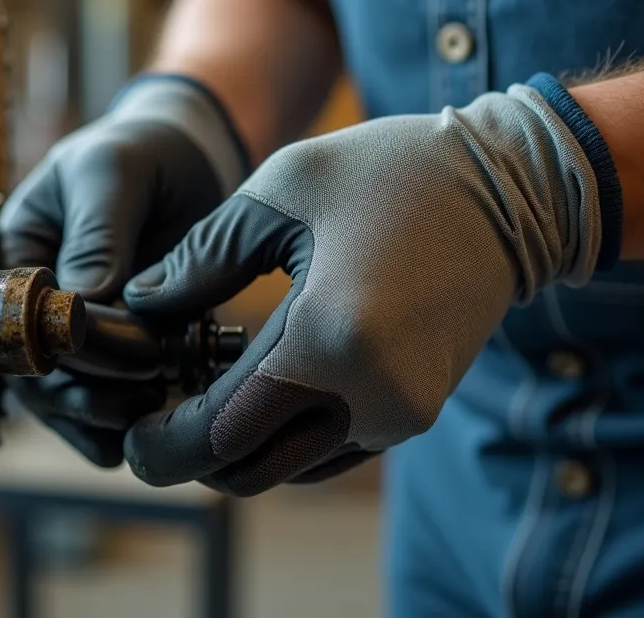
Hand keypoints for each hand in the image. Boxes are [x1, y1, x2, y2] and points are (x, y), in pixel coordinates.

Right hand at [0, 75, 246, 465]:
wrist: (193, 158)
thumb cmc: (139, 151)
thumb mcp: (110, 173)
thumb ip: (97, 235)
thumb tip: (82, 304)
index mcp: (19, 258)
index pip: (12, 321)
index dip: (46, 345)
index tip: (93, 346)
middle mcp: (41, 306)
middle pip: (37, 376)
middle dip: (80, 394)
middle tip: (135, 390)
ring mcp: (83, 335)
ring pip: (72, 402)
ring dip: (106, 416)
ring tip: (151, 404)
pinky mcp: (128, 351)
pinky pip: (115, 400)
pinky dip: (133, 418)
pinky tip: (162, 417)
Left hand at [120, 82, 615, 495]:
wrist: (512, 192)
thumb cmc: (392, 173)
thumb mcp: (282, 189)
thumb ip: (202, 255)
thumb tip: (143, 304)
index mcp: (328, 338)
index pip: (220, 431)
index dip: (163, 445)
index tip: (131, 434)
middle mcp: (368, 396)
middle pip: (249, 470)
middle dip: (191, 457)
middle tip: (156, 418)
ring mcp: (397, 414)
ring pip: (288, 469)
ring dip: (237, 448)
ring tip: (200, 398)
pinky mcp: (413, 414)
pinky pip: (328, 452)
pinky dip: (283, 438)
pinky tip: (255, 394)